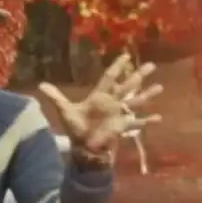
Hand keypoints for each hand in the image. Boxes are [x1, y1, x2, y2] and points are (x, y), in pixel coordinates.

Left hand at [38, 53, 162, 153]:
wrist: (82, 147)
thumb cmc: (76, 128)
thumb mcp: (65, 110)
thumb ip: (56, 96)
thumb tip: (41, 85)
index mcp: (99, 96)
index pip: (110, 78)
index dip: (117, 67)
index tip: (126, 56)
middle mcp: (112, 103)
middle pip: (127, 86)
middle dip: (138, 76)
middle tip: (151, 65)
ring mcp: (118, 114)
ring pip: (135, 101)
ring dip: (147, 95)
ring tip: (160, 87)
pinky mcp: (122, 126)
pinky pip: (137, 123)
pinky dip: (147, 120)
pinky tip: (159, 117)